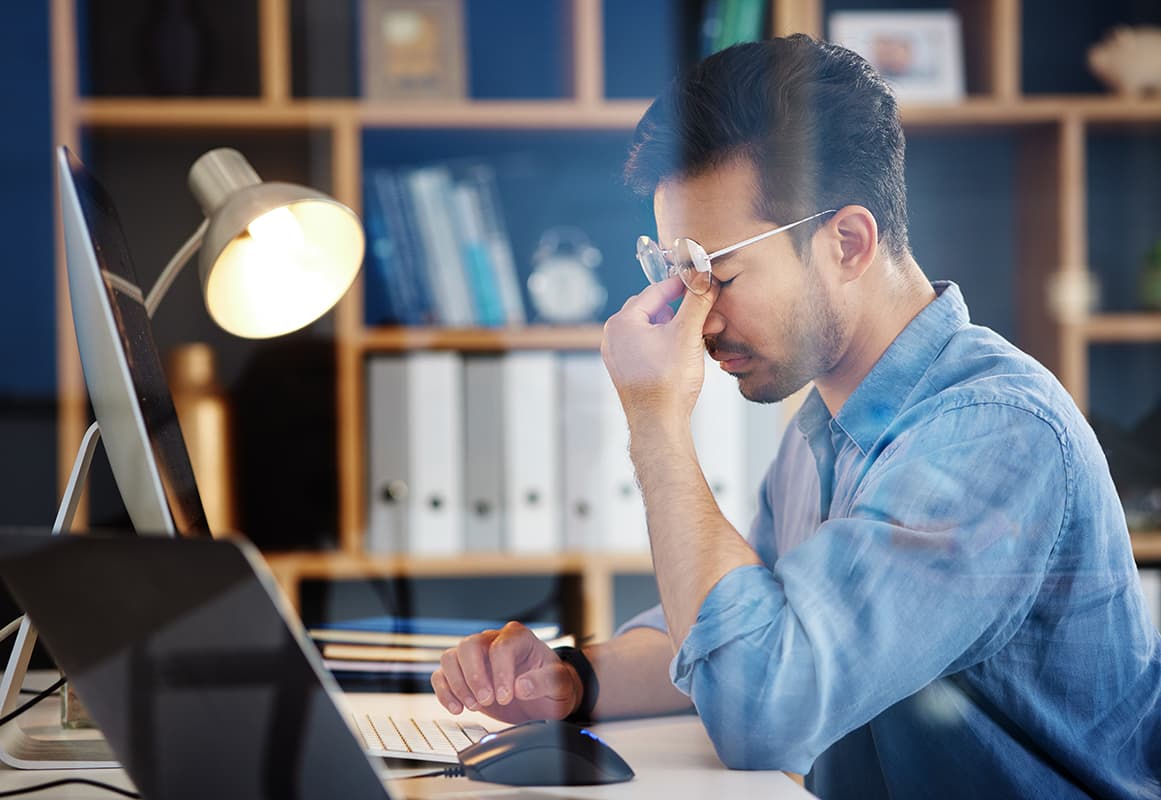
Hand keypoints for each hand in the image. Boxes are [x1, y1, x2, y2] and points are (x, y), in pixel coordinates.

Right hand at [430, 622, 582, 724]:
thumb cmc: (551, 685)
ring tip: (473, 706)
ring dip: (458, 684)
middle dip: (474, 676)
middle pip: (470, 645)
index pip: (501, 647)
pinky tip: (457, 708)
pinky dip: (445, 692)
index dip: (501, 672)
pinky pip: (442, 675)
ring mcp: (475, 656)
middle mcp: (493, 641)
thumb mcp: (559, 685)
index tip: (506, 696)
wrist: (542, 697)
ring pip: (451, 657)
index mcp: (519, 637)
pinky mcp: (463, 674)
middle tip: (486, 701)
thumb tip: (522, 686)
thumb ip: (545, 682)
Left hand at [601, 276, 719, 425]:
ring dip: (673, 327)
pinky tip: (682, 352)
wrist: (659, 424)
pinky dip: (665, 343)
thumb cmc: (668, 384)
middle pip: (652, 309)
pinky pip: (646, 346)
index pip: (655, 291)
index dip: (681, 285)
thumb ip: (696, 302)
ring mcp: (617, 355)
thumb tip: (705, 280)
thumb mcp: (687, 334)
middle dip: (678, 309)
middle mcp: (613, 336)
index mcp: (622, 322)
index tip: (700, 281)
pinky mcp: (625, 370)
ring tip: (695, 334)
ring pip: (650, 328)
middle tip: (702, 311)